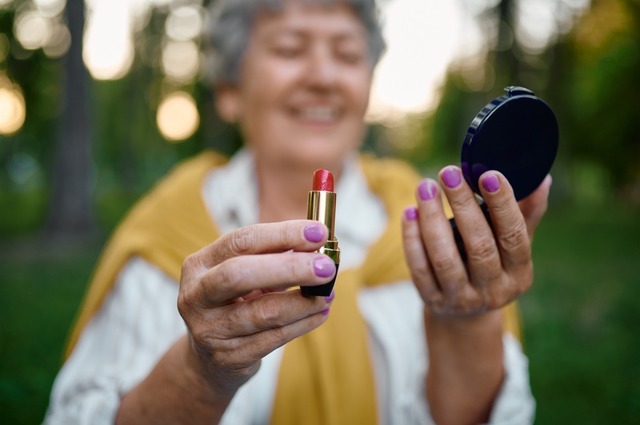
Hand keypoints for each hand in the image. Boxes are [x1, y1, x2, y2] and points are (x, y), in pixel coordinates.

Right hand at [177, 220, 335, 397]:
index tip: (318, 232)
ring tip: (327, 294)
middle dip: (290, 268)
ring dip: (304, 301)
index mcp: (199, 265)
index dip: (282, 234)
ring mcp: (209, 329)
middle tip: (326, 267)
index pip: (241, 241)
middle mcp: (196, 296)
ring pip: (265, 311)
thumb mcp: (246, 276)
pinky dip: (304, 323)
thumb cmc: (234, 304)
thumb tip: (317, 246)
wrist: (210, 360)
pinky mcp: (228, 358)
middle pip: (240, 274)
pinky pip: (275, 337)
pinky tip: (320, 313)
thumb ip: (275, 257)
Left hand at [402, 166, 551, 316]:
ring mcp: (462, 299)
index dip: (503, 205)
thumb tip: (541, 179)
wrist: (466, 314)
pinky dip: (412, 239)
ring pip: (445, 259)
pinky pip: (420, 268)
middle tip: (448, 173)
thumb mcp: (512, 247)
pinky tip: (409, 212)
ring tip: (425, 187)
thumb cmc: (493, 265)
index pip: (514, 236)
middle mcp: (493, 290)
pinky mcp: (434, 301)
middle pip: (479, 246)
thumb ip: (526, 214)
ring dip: (432, 219)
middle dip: (463, 206)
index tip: (488, 175)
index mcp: (519, 273)